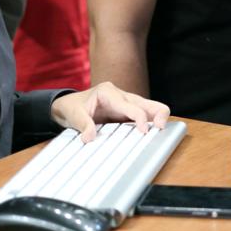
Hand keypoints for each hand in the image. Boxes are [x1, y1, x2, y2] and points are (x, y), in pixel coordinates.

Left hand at [51, 82, 170, 141]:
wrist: (68, 105)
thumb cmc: (72, 106)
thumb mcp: (73, 114)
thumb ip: (83, 125)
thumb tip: (89, 138)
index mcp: (108, 92)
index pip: (131, 105)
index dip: (140, 118)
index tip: (144, 132)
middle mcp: (121, 96)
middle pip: (147, 103)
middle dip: (159, 113)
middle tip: (162, 128)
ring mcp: (126, 104)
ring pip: (149, 108)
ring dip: (157, 118)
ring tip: (161, 131)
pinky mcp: (127, 112)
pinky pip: (143, 116)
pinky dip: (150, 123)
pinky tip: (152, 134)